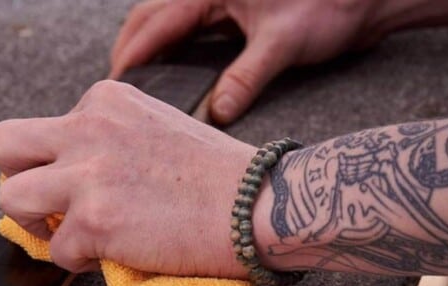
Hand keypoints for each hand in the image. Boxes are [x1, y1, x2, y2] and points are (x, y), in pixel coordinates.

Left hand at [0, 80, 254, 276]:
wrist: (259, 204)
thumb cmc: (217, 173)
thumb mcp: (153, 125)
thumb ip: (108, 136)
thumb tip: (71, 170)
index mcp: (104, 99)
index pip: (43, 128)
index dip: (57, 163)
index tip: (84, 185)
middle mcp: (88, 127)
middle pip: (0, 143)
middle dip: (15, 177)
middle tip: (43, 202)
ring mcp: (88, 174)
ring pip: (9, 197)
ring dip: (34, 223)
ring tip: (68, 233)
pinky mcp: (95, 221)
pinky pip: (56, 250)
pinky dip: (78, 260)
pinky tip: (110, 254)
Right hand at [109, 0, 384, 123]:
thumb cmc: (331, 6)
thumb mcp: (284, 43)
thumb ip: (246, 77)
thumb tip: (217, 114)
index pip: (157, 23)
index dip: (132, 54)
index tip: (115, 83)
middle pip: (150, 14)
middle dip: (130, 46)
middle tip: (118, 85)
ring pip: (167, 18)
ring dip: (149, 44)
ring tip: (138, 81)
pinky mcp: (232, 6)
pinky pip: (189, 25)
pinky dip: (173, 45)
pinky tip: (173, 70)